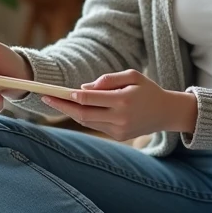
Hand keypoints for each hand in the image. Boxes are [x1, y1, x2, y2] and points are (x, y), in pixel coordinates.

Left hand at [39, 69, 194, 141]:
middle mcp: (120, 118)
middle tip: (45, 97)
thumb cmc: (147, 89)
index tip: (56, 91)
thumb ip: (107, 80)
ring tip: (55, 101)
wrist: (166, 112)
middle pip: (82, 114)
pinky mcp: (119, 136)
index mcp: (123, 100)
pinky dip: (85, 116)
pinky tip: (75, 108)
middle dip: (62, 106)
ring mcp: (119, 130)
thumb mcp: (132, 75)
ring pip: (87, 122)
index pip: (89, 99)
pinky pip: (96, 125)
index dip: (71, 96)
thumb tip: (83, 88)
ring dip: (70, 112)